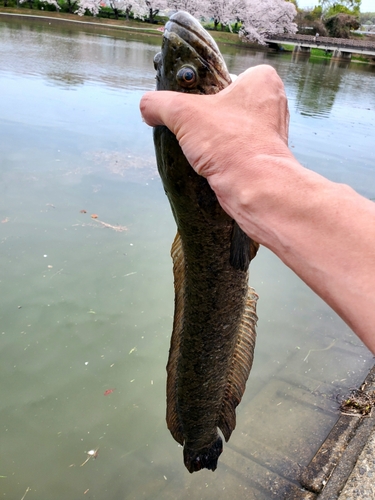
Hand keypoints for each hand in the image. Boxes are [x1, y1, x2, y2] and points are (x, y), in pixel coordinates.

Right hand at [140, 65, 290, 180]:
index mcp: (262, 80)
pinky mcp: (265, 158)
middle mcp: (272, 104)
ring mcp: (271, 133)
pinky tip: (210, 163)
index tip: (189, 106)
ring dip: (213, 140)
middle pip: (225, 105)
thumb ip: (158, 103)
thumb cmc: (230, 144)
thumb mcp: (183, 113)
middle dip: (206, 118)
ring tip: (199, 149)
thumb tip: (147, 109)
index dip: (202, 92)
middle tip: (191, 129)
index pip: (223, 78)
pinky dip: (223, 156)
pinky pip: (237, 150)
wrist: (255, 189)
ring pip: (230, 130)